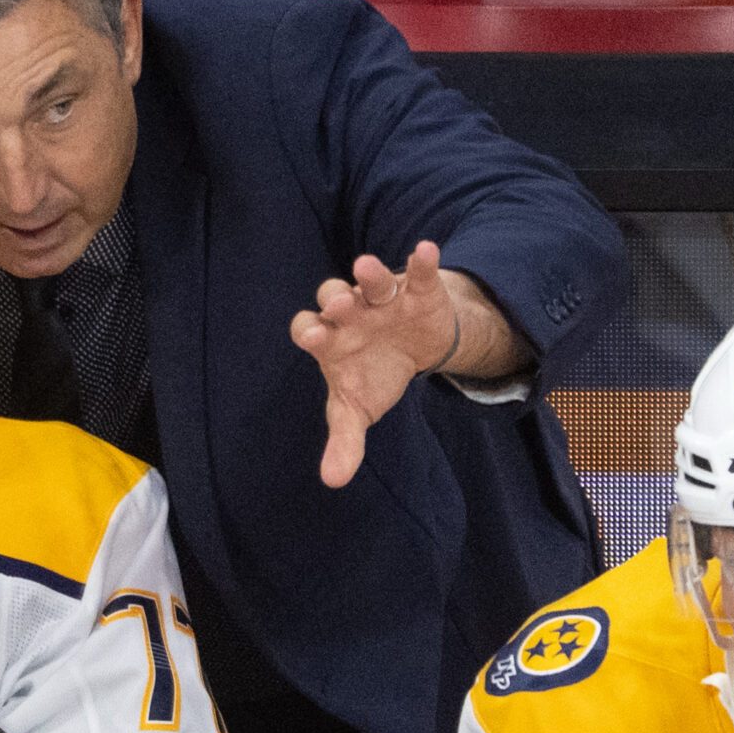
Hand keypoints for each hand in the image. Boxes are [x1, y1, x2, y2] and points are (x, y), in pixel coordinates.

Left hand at [290, 240, 468, 488]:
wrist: (415, 349)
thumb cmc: (373, 374)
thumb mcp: (358, 409)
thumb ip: (345, 442)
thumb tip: (333, 481)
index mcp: (329, 338)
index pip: (308, 328)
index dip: (309, 331)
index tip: (314, 338)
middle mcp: (351, 311)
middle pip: (334, 297)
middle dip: (334, 300)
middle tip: (337, 307)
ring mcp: (382, 297)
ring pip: (370, 281)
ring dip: (369, 275)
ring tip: (368, 269)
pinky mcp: (416, 288)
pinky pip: (416, 271)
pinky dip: (420, 261)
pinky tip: (425, 251)